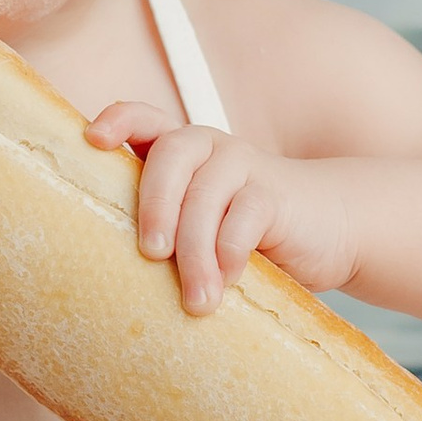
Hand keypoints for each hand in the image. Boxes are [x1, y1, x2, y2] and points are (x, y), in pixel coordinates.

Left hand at [84, 106, 356, 313]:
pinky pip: (245, 217)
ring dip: (195, 253)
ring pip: (207, 195)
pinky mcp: (276, 195)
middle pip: (170, 155)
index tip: (94, 139)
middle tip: (151, 254)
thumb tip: (107, 273)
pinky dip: (231, 253)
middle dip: (155, 205)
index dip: (118, 121)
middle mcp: (209, 148)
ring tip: (195, 301)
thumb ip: (163, 229)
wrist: (328, 229)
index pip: (144, 119)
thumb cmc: (244, 235)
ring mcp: (245, 166)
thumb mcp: (197, 226)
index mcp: (181, 151)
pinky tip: (229, 282)